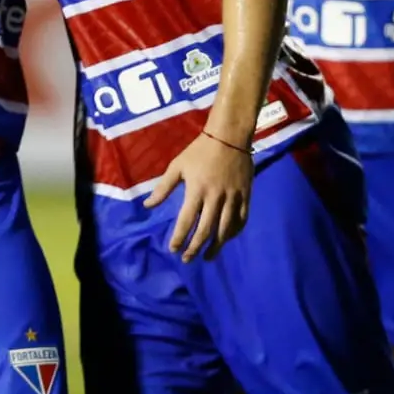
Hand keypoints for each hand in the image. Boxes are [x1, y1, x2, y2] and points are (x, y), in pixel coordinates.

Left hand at [143, 130, 253, 262]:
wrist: (230, 135)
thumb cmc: (200, 150)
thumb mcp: (178, 166)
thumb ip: (163, 187)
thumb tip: (147, 205)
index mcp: (197, 190)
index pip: (186, 221)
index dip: (179, 238)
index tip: (173, 249)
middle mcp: (215, 197)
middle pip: (205, 230)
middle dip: (195, 248)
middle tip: (187, 259)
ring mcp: (233, 197)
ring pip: (225, 229)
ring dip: (215, 246)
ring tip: (207, 257)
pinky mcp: (246, 195)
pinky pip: (241, 220)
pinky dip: (233, 233)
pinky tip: (226, 239)